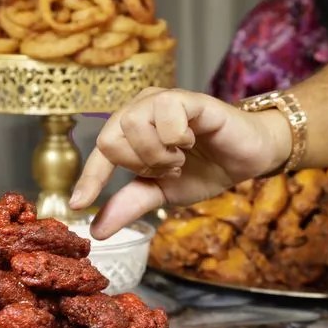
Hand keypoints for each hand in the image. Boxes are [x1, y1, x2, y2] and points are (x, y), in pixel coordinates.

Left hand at [69, 88, 291, 238]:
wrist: (247, 160)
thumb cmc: (206, 168)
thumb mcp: (162, 192)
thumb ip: (130, 204)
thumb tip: (97, 229)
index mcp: (131, 128)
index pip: (100, 152)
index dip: (89, 179)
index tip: (79, 204)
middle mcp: (142, 107)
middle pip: (111, 138)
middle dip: (139, 165)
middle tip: (168, 169)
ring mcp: (164, 99)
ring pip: (134, 125)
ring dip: (159, 153)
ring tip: (180, 157)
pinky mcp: (190, 98)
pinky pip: (166, 114)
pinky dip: (177, 138)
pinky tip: (191, 141)